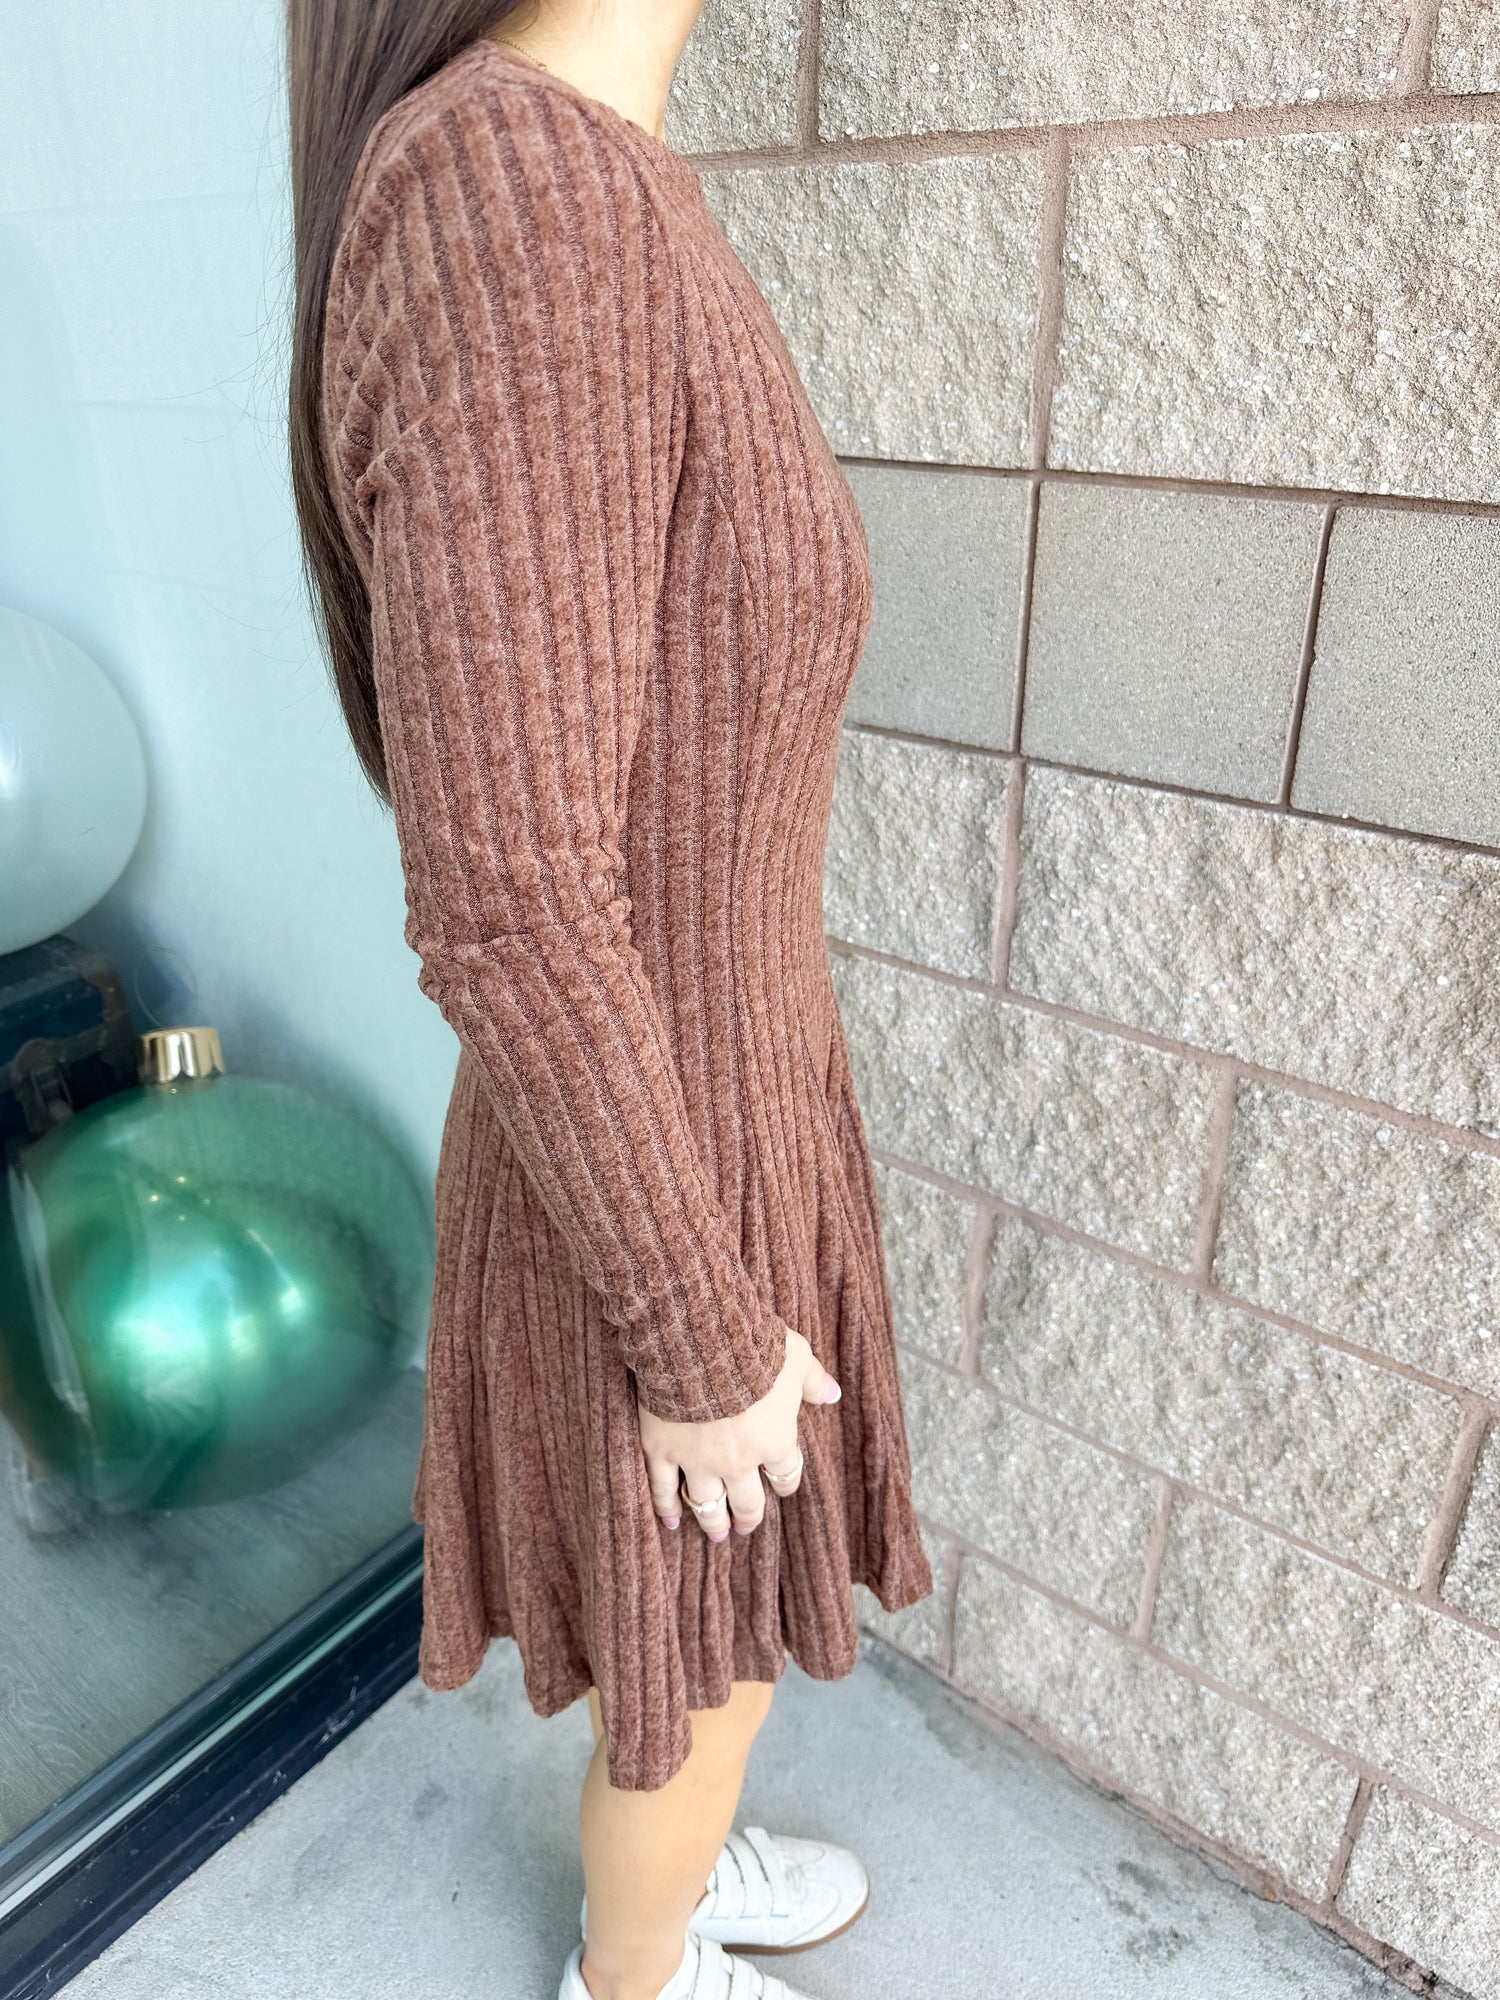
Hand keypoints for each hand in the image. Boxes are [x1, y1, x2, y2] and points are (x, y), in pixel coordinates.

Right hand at [638, 1323, 840, 1542]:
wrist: (700, 1341)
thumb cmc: (753, 1346)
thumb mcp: (796, 1357)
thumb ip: (814, 1380)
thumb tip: (833, 1394)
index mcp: (773, 1440)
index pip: (785, 1473)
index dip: (785, 1482)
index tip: (781, 1486)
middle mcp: (737, 1460)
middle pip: (747, 1501)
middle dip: (748, 1516)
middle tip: (746, 1527)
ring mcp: (697, 1459)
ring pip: (706, 1503)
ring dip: (712, 1521)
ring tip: (716, 1534)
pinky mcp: (662, 1450)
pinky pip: (662, 1488)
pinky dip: (665, 1508)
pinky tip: (670, 1522)